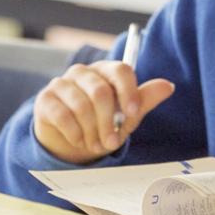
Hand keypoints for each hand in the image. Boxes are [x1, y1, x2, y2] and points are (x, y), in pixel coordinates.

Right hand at [31, 60, 175, 163]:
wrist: (72, 139)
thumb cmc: (103, 122)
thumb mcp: (127, 115)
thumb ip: (144, 99)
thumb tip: (168, 86)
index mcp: (106, 71)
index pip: (121, 70)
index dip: (129, 92)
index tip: (133, 114)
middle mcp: (83, 72)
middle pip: (100, 91)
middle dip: (108, 123)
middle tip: (111, 143)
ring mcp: (62, 83)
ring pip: (81, 105)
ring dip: (91, 131)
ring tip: (95, 144)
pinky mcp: (45, 99)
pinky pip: (62, 115)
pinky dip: (74, 133)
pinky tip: (79, 141)